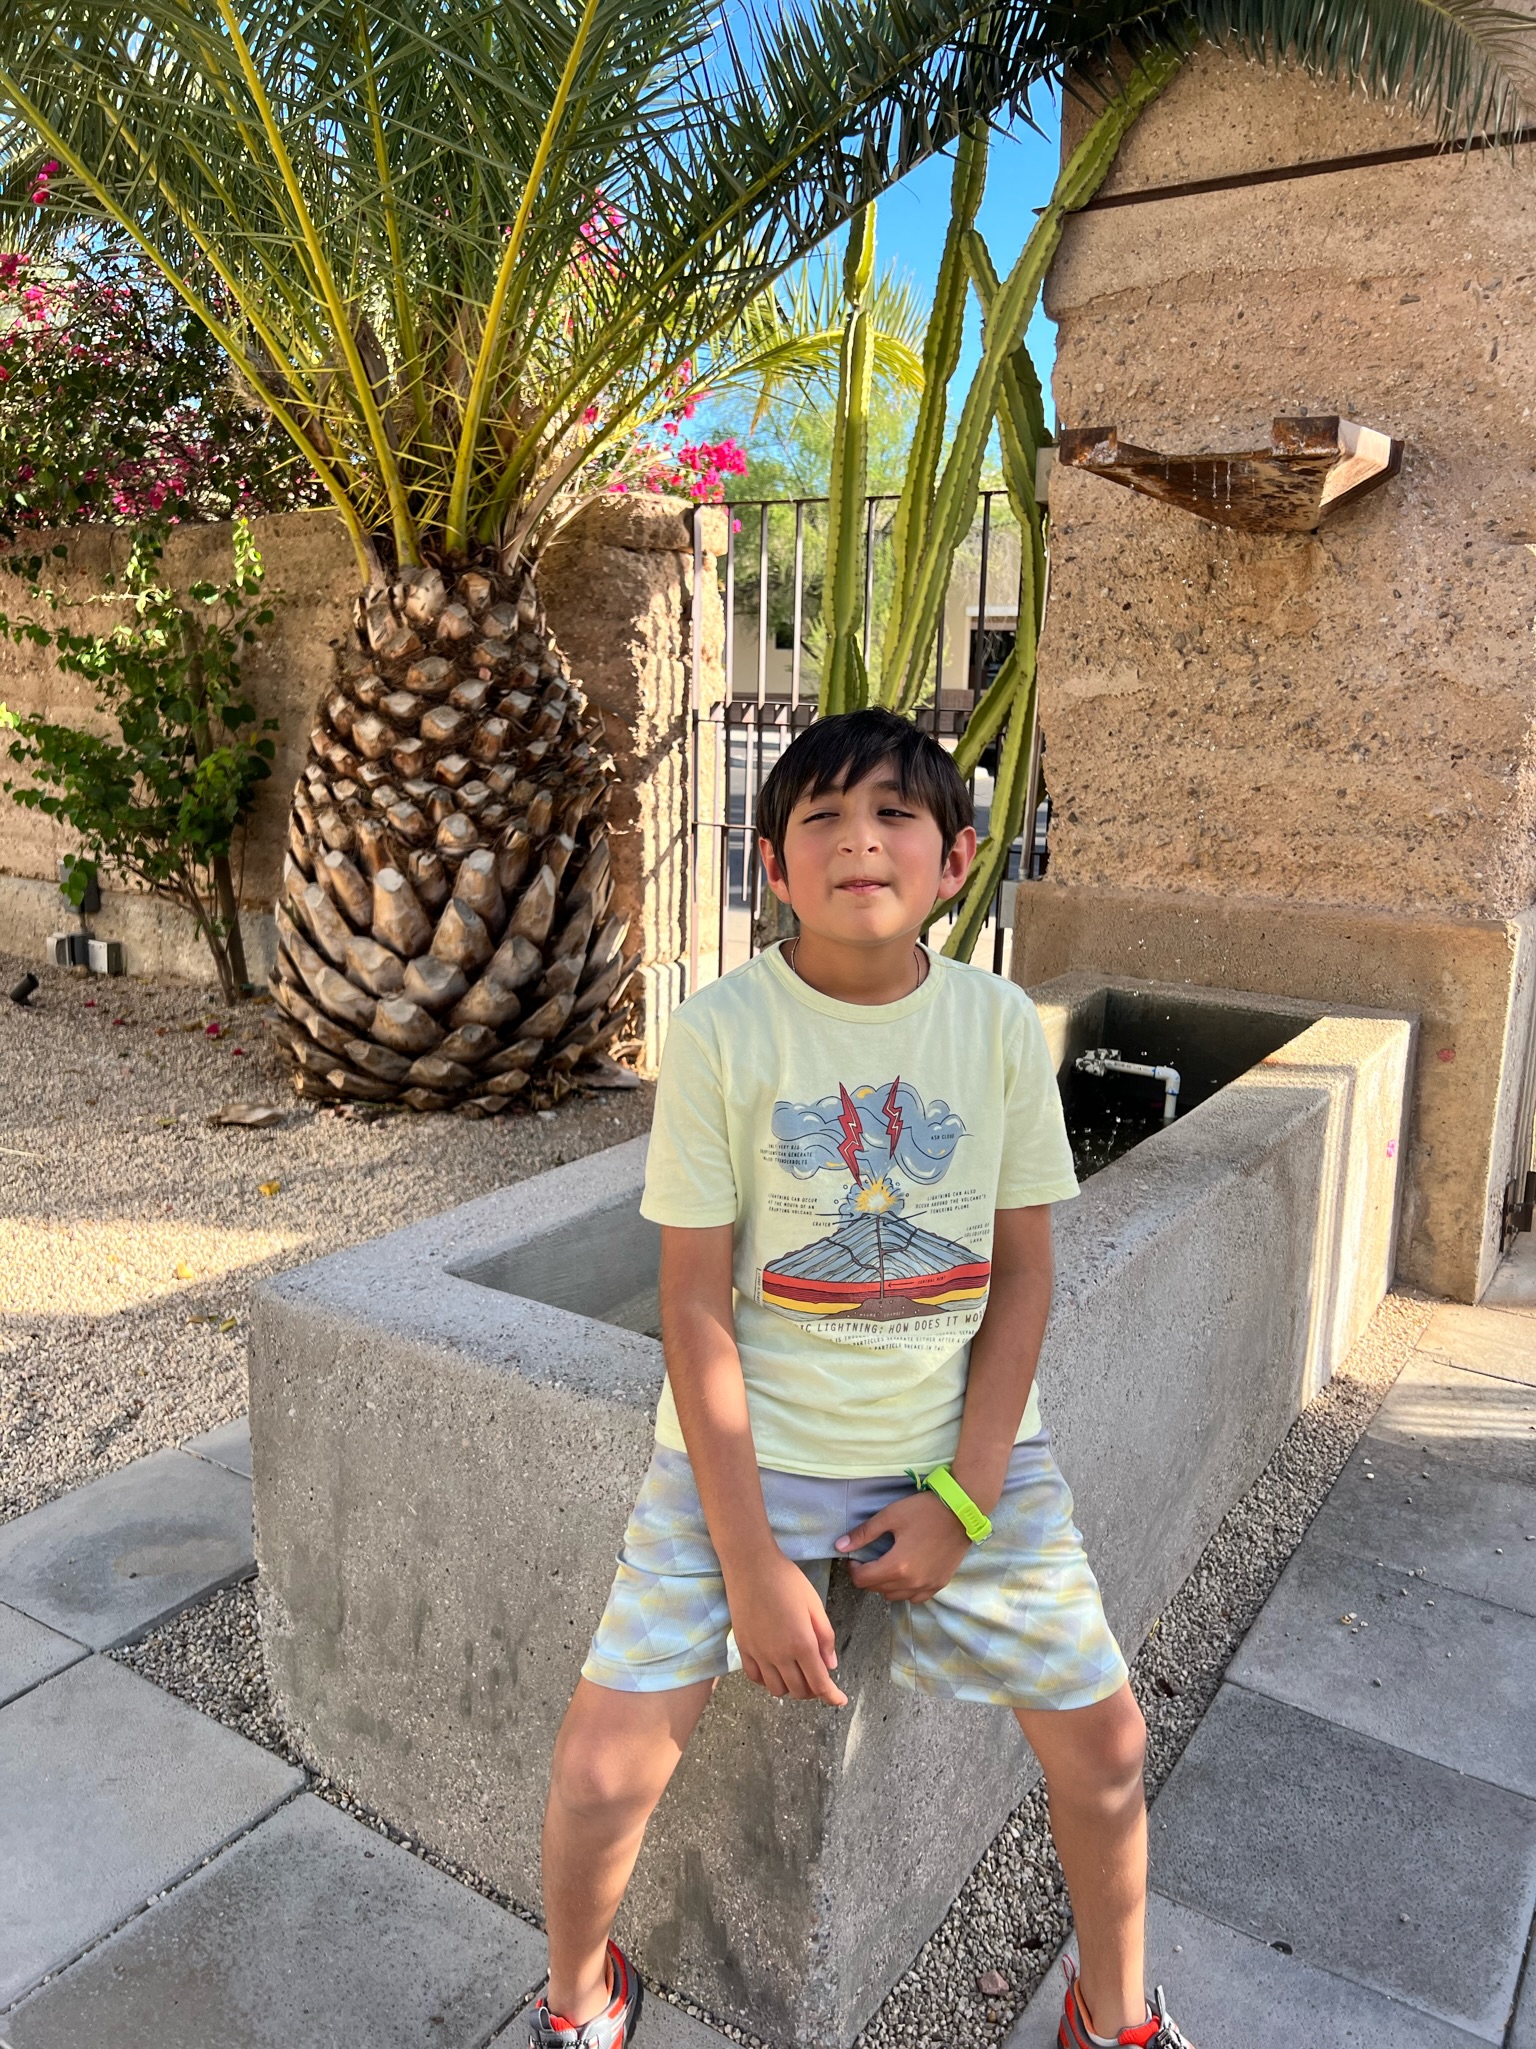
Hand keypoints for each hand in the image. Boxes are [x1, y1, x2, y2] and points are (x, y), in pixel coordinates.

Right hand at [724, 1549, 847, 1705]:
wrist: (751, 1565)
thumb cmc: (787, 1579)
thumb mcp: (815, 1604)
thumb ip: (825, 1637)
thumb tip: (831, 1665)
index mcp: (802, 1643)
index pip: (819, 1683)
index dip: (832, 1696)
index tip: (839, 1700)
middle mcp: (779, 1655)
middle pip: (799, 1690)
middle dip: (814, 1691)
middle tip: (820, 1677)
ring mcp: (759, 1653)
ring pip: (777, 1690)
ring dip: (791, 1687)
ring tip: (798, 1673)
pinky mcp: (743, 1648)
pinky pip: (755, 1678)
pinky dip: (768, 1680)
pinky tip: (775, 1669)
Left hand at [836, 1491, 970, 1602]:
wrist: (961, 1511)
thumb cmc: (924, 1510)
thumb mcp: (890, 1516)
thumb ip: (863, 1534)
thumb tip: (839, 1546)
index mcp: (896, 1566)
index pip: (863, 1580)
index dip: (853, 1569)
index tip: (854, 1558)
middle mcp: (911, 1583)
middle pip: (877, 1589)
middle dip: (867, 1576)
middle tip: (870, 1559)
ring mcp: (927, 1586)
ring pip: (894, 1596)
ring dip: (884, 1585)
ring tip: (887, 1566)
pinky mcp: (939, 1584)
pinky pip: (914, 1597)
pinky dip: (905, 1590)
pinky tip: (905, 1574)